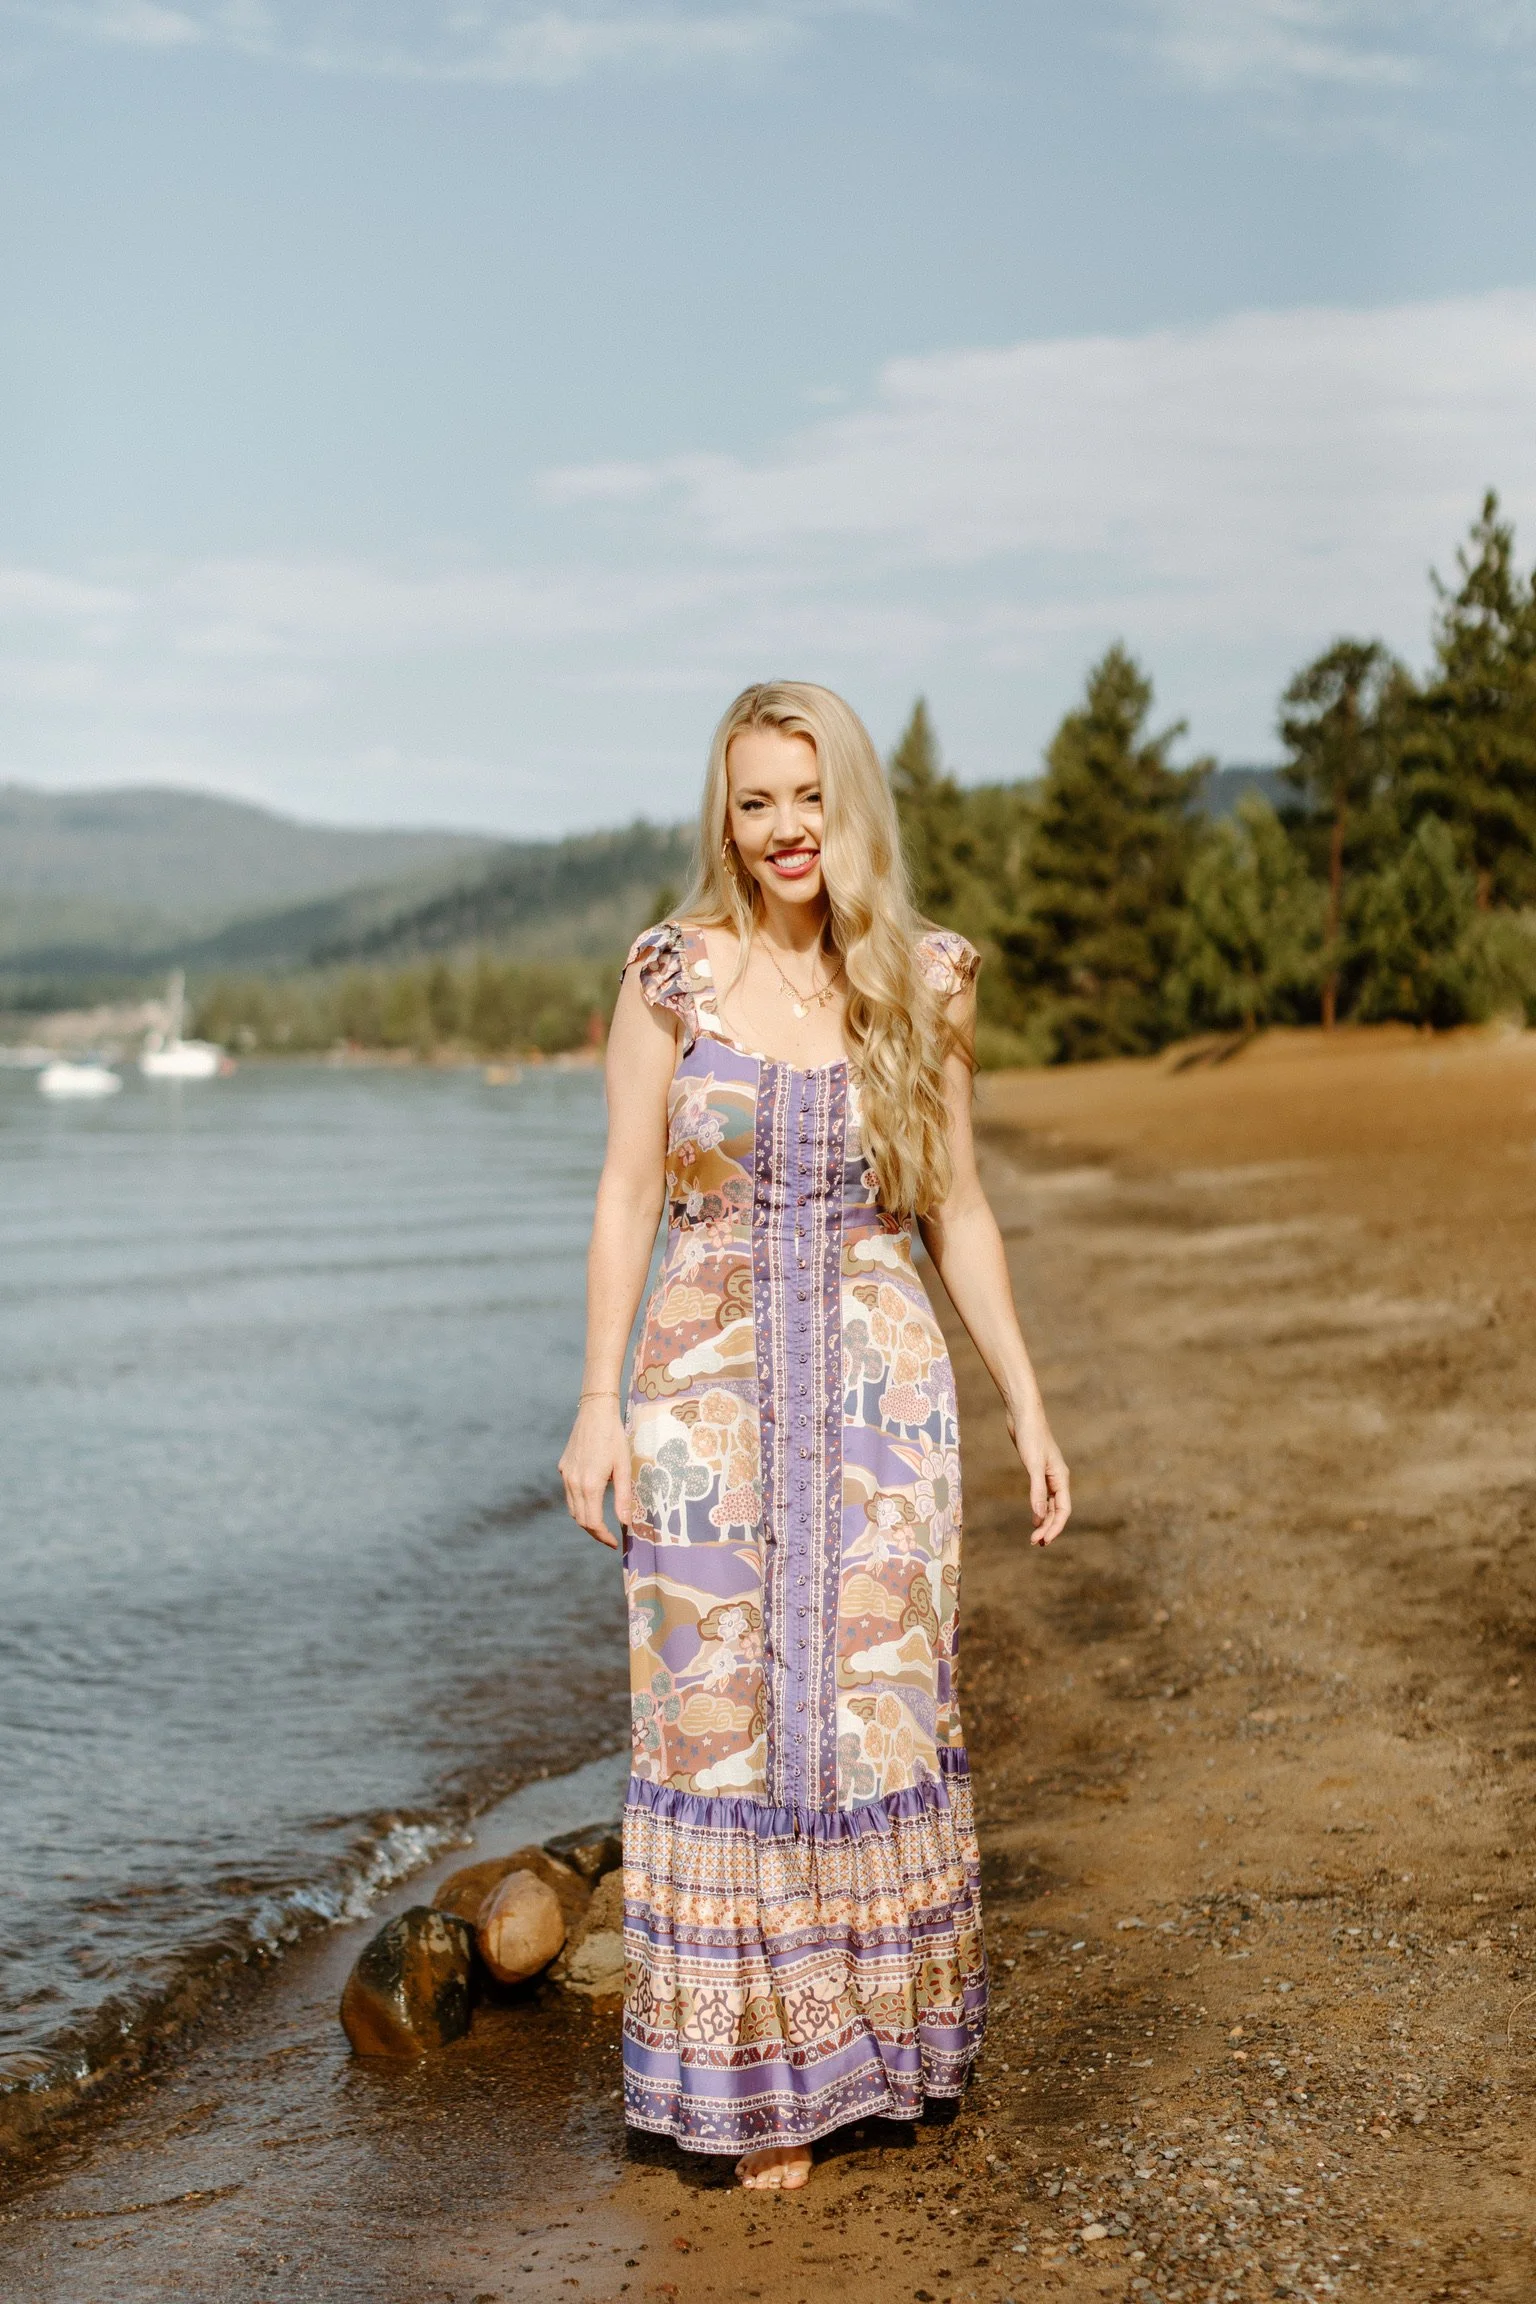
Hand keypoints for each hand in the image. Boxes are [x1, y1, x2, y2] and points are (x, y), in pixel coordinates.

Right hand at [558, 1397, 631, 1550]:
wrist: (595, 1412)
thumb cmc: (614, 1438)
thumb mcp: (623, 1468)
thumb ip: (624, 1497)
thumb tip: (625, 1523)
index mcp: (589, 1485)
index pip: (592, 1522)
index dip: (603, 1536)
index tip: (614, 1542)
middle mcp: (573, 1482)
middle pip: (580, 1519)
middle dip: (594, 1532)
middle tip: (610, 1537)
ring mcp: (566, 1475)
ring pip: (572, 1508)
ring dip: (585, 1519)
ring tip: (601, 1523)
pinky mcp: (563, 1468)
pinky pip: (569, 1493)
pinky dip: (579, 1503)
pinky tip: (592, 1500)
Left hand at [1009, 1409, 1070, 1547]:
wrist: (1023, 1414)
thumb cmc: (1031, 1436)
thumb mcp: (1033, 1465)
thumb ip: (1037, 1491)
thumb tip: (1040, 1517)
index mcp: (1061, 1478)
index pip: (1063, 1510)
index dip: (1055, 1527)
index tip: (1044, 1541)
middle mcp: (1057, 1479)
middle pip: (1057, 1510)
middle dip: (1048, 1528)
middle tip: (1035, 1543)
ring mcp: (1048, 1475)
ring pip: (1050, 1505)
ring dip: (1044, 1521)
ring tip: (1035, 1537)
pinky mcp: (1037, 1471)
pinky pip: (1042, 1496)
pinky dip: (1039, 1509)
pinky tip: (1034, 1517)